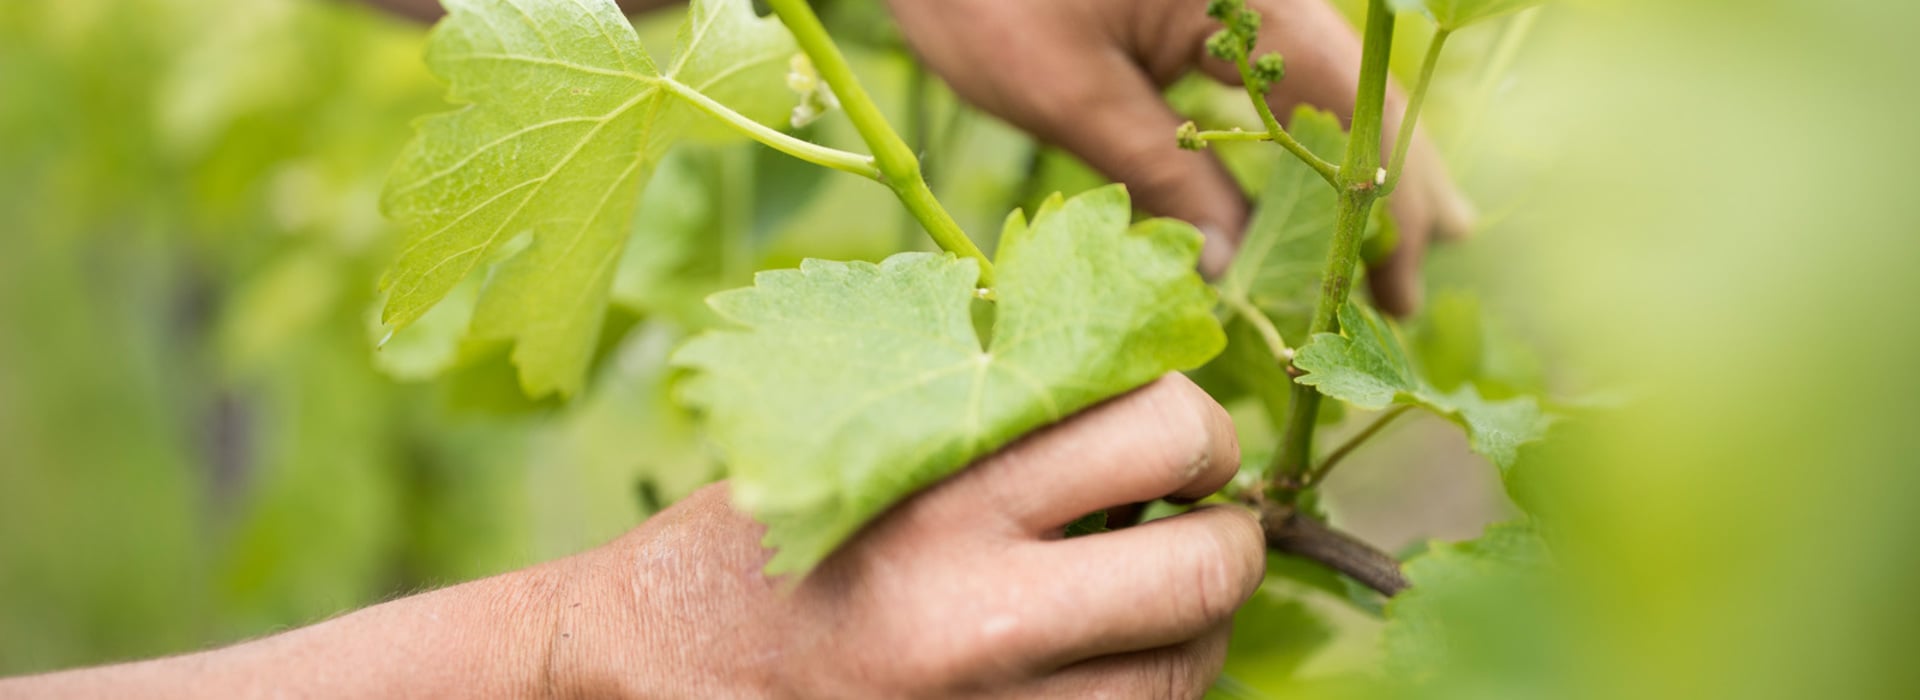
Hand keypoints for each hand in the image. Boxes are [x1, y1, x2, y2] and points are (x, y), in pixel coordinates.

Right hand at [551, 374, 1263, 696]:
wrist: (639, 681)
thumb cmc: (749, 546)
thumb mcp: (847, 442)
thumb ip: (980, 407)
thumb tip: (1127, 366)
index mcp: (938, 500)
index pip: (1156, 433)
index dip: (1201, 426)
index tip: (1185, 438)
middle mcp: (976, 622)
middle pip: (1205, 571)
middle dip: (1230, 536)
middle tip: (1205, 519)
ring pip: (1186, 674)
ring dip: (1194, 628)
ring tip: (1151, 597)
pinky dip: (1144, 694)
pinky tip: (1106, 663)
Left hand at [885, 0, 1474, 312]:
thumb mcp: (1066, 94)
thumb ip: (1160, 177)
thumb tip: (1232, 268)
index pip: (1350, 112)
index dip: (1380, 210)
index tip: (1393, 293)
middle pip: (1360, 90)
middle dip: (1393, 183)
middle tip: (1420, 275)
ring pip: (1325, 77)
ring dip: (1356, 157)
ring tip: (1404, 230)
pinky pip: (1274, 65)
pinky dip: (1300, 126)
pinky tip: (1306, 174)